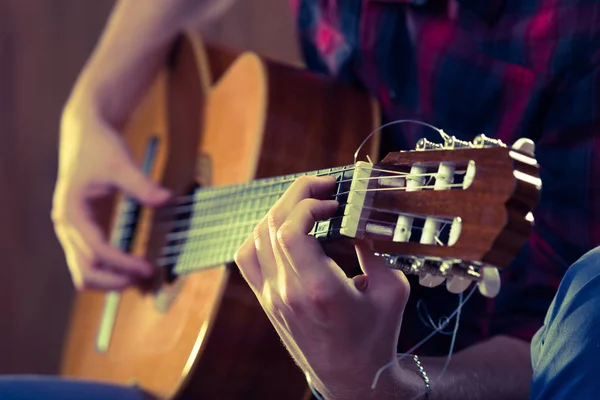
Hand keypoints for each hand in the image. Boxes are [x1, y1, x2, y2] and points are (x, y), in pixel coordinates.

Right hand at [52, 103, 169, 290]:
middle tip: (144, 279)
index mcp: (72, 212)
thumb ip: (142, 184)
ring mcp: (72, 231)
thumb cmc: (100, 147)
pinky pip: (90, 261)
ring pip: (84, 271)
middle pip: (84, 270)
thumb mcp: (121, 163)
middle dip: (113, 280)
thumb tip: (166, 199)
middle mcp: (67, 226)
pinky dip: (108, 269)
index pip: (97, 250)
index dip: (123, 263)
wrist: (86, 135)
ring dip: (110, 280)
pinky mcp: (83, 230)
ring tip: (140, 278)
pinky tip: (131, 266)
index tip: (147, 268)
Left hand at [234, 176, 410, 397]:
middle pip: (273, 225)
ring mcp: (272, 297)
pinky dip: (260, 234)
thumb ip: (376, 251)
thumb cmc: (375, 337)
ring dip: (280, 210)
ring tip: (305, 202)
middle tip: (321, 185)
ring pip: (256, 237)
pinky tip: (282, 227)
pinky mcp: (266, 300)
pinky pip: (247, 257)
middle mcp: (288, 291)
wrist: (351, 378)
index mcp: (320, 289)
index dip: (309, 202)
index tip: (334, 200)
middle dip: (297, 194)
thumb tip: (360, 218)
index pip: (291, 229)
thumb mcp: (392, 291)